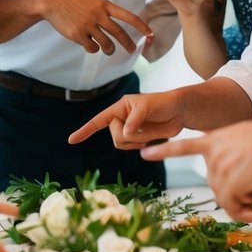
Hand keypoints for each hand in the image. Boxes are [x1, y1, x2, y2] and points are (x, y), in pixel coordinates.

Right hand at [41, 0, 152, 55]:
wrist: (52, 1)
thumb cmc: (74, 1)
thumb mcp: (93, 1)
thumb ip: (105, 13)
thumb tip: (117, 31)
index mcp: (104, 4)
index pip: (128, 16)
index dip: (141, 26)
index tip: (150, 33)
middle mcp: (98, 14)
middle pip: (120, 34)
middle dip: (128, 44)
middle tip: (133, 50)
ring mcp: (88, 25)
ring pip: (106, 44)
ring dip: (109, 50)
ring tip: (108, 49)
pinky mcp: (78, 34)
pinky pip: (92, 48)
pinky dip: (93, 48)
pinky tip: (89, 44)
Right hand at [68, 89, 186, 149]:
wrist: (179, 112)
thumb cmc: (163, 103)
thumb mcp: (147, 106)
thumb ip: (135, 119)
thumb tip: (124, 132)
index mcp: (120, 107)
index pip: (99, 119)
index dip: (85, 130)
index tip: (71, 140)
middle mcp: (121, 118)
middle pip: (114, 136)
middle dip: (129, 135)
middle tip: (143, 126)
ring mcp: (129, 129)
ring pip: (121, 144)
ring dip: (135, 140)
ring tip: (148, 132)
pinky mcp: (137, 138)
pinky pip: (131, 148)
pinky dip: (139, 144)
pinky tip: (149, 137)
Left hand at [140, 118, 251, 222]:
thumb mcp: (243, 139)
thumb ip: (232, 155)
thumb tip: (237, 184)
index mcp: (215, 139)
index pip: (183, 146)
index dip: (163, 151)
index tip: (144, 153)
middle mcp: (213, 155)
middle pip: (215, 185)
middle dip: (234, 193)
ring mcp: (219, 169)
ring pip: (225, 198)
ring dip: (242, 203)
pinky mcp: (230, 184)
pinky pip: (235, 207)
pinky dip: (245, 213)